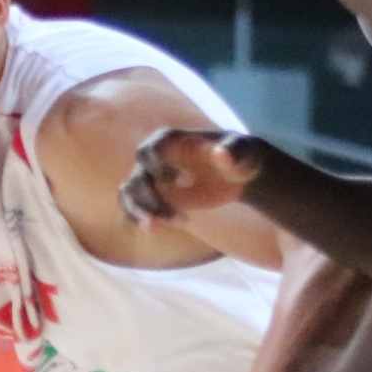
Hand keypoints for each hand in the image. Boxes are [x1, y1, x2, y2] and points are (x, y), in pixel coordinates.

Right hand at [122, 127, 266, 225]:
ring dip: (143, 214)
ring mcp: (150, 179)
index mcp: (169, 140)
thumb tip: (221, 154)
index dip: (160, 167)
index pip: (148, 151)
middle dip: (153, 200)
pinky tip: (154, 230)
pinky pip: (132, 210)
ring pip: (129, 196)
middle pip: (137, 179)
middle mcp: (153, 158)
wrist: (236, 176)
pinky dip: (138, 221)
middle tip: (182, 218)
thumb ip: (233, 152)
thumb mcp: (241, 153)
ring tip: (162, 227)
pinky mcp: (152, 198)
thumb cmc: (238, 158)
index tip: (188, 181)